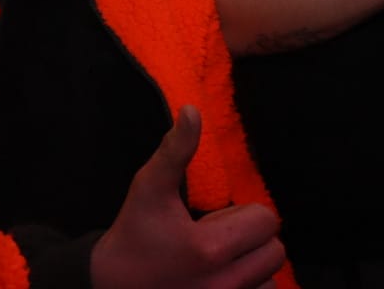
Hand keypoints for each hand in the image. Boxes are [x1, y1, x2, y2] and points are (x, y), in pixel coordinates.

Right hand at [90, 107, 284, 288]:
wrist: (109, 287)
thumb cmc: (133, 235)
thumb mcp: (149, 189)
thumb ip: (175, 150)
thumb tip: (192, 111)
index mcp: (208, 249)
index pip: (266, 220)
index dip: (244, 214)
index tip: (214, 220)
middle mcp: (223, 285)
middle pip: (275, 251)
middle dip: (252, 240)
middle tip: (219, 240)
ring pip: (270, 278)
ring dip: (252, 267)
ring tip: (220, 263)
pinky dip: (249, 287)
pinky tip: (221, 280)